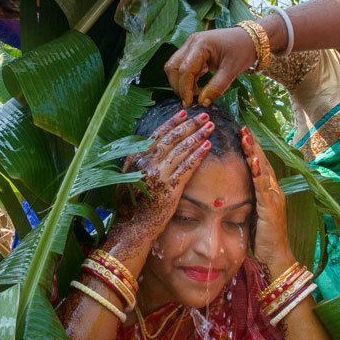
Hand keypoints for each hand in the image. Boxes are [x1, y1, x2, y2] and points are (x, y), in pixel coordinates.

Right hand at [114, 109, 213, 245]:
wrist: (132, 227)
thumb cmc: (131, 205)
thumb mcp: (128, 178)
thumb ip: (139, 162)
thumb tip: (150, 149)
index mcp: (135, 158)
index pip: (157, 134)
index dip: (172, 122)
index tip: (184, 113)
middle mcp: (146, 163)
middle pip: (172, 138)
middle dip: (190, 125)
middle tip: (204, 115)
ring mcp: (158, 175)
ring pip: (181, 150)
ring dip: (197, 136)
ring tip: (210, 127)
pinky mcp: (170, 188)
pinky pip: (187, 167)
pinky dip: (198, 155)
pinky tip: (207, 146)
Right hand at [164, 26, 255, 106]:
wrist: (250, 38)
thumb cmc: (243, 50)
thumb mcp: (232, 70)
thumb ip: (217, 87)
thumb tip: (202, 103)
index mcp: (200, 44)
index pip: (185, 69)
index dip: (185, 88)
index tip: (189, 103)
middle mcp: (191, 42)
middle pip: (173, 67)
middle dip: (178, 86)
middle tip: (189, 101)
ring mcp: (190, 45)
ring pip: (175, 66)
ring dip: (181, 83)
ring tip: (194, 95)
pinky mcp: (192, 51)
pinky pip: (182, 66)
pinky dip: (186, 79)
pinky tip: (197, 87)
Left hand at [241, 127, 292, 271]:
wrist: (275, 258)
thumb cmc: (262, 239)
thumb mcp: (251, 214)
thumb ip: (245, 200)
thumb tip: (230, 190)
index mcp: (269, 192)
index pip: (260, 165)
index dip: (252, 149)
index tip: (242, 133)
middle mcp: (274, 191)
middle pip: (263, 162)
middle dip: (253, 144)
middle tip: (243, 127)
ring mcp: (274, 198)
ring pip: (264, 170)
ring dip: (255, 152)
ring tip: (246, 137)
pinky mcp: (271, 208)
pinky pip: (264, 187)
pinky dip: (259, 172)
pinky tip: (254, 161)